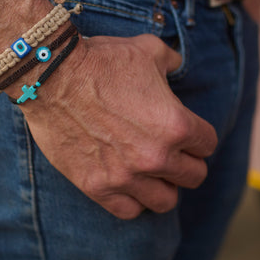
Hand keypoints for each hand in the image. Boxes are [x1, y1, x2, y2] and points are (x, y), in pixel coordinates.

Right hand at [19, 34, 217, 218]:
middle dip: (186, 162)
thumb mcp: (147, 50)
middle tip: (170, 150)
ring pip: (165, 200)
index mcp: (175, 125)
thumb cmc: (101, 61)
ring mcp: (125, 175)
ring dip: (163, 185)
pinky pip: (128, 210)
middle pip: (194, 175)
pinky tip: (127, 183)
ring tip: (151, 171)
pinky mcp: (96, 185)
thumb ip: (172, 60)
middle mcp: (155, 156)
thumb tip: (177, 65)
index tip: (186, 132)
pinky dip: (133, 199)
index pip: (207, 144)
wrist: (53, 77)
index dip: (199, 136)